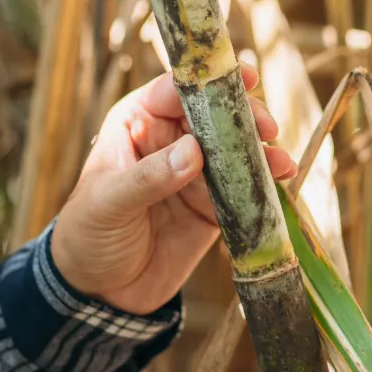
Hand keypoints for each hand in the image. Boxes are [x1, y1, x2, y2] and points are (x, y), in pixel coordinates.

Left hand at [50, 62, 296, 314]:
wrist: (100, 292)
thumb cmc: (87, 235)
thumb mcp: (109, 204)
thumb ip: (149, 177)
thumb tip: (193, 151)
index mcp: (138, 124)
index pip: (174, 91)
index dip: (206, 81)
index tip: (239, 78)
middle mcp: (171, 140)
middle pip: (215, 113)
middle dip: (244, 115)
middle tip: (266, 127)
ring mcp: (197, 172)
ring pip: (237, 148)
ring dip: (262, 148)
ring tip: (280, 160)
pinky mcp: (216, 204)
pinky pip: (246, 186)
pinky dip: (266, 181)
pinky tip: (284, 177)